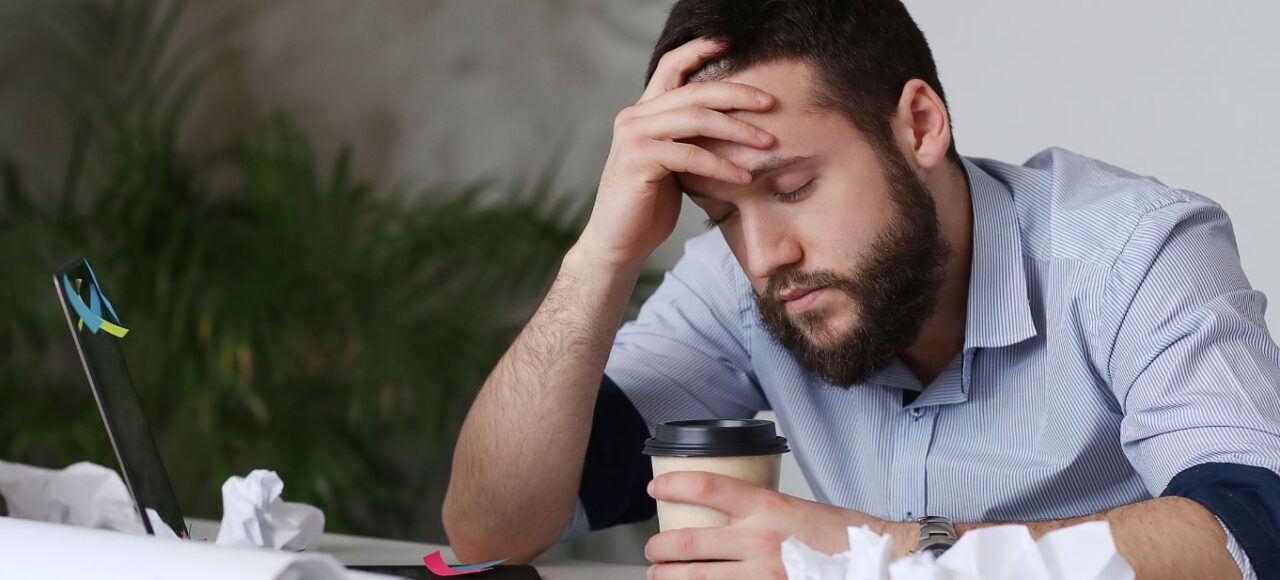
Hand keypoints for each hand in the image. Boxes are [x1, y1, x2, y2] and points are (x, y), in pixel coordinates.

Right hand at [576, 37, 776, 269]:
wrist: (617, 244)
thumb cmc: (648, 207)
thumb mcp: (672, 165)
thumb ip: (689, 139)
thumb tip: (731, 125)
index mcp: (642, 113)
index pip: (670, 67)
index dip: (698, 50)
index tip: (730, 43)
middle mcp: (634, 117)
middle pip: (693, 91)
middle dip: (737, 94)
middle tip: (770, 102)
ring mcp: (633, 136)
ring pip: (695, 118)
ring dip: (737, 129)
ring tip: (767, 142)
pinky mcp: (638, 160)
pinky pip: (690, 155)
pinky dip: (721, 165)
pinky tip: (744, 177)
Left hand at [644, 471, 912, 579]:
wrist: (878, 562)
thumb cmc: (844, 537)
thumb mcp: (797, 509)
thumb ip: (760, 513)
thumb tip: (724, 519)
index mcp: (768, 507)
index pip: (707, 486)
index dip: (673, 485)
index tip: (655, 487)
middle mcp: (760, 540)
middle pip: (688, 542)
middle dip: (659, 548)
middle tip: (653, 549)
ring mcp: (762, 574)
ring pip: (696, 577)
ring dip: (668, 577)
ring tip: (658, 575)